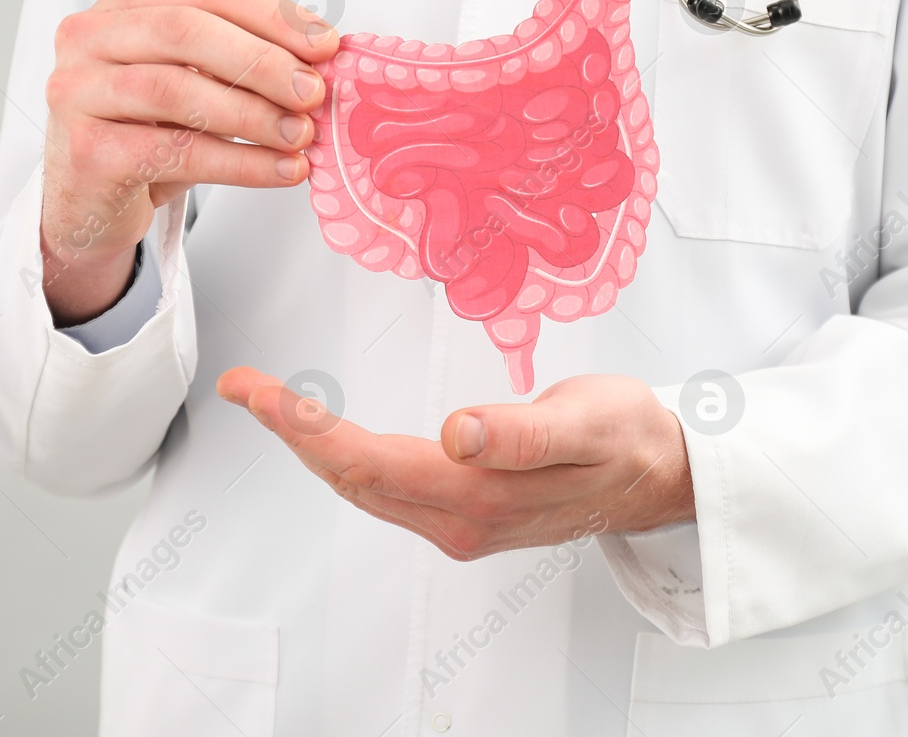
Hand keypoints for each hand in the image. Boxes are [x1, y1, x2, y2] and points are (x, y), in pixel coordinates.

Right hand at [40, 0, 337, 323]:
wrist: (90, 200)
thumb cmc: (144, 131)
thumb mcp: (193, 82)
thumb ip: (240, 62)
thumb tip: (317, 64)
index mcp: (125, 5)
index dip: (273, 16)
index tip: (323, 45)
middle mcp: (92, 39)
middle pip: (186, 32)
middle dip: (262, 61)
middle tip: (312, 92)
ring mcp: (79, 93)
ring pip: (177, 91)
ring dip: (253, 114)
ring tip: (300, 135)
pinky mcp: (87, 151)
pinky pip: (174, 152)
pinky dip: (239, 163)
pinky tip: (279, 169)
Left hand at [216, 369, 694, 559]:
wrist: (663, 476)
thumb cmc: (627, 437)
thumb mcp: (587, 422)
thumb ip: (521, 433)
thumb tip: (456, 434)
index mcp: (481, 496)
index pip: (369, 461)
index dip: (306, 428)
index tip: (261, 392)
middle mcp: (460, 520)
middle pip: (351, 478)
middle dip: (291, 432)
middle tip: (244, 384)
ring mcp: (459, 523)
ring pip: (363, 486)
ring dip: (311, 446)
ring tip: (269, 402)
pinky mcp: (464, 513)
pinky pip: (386, 489)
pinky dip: (345, 456)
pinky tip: (329, 434)